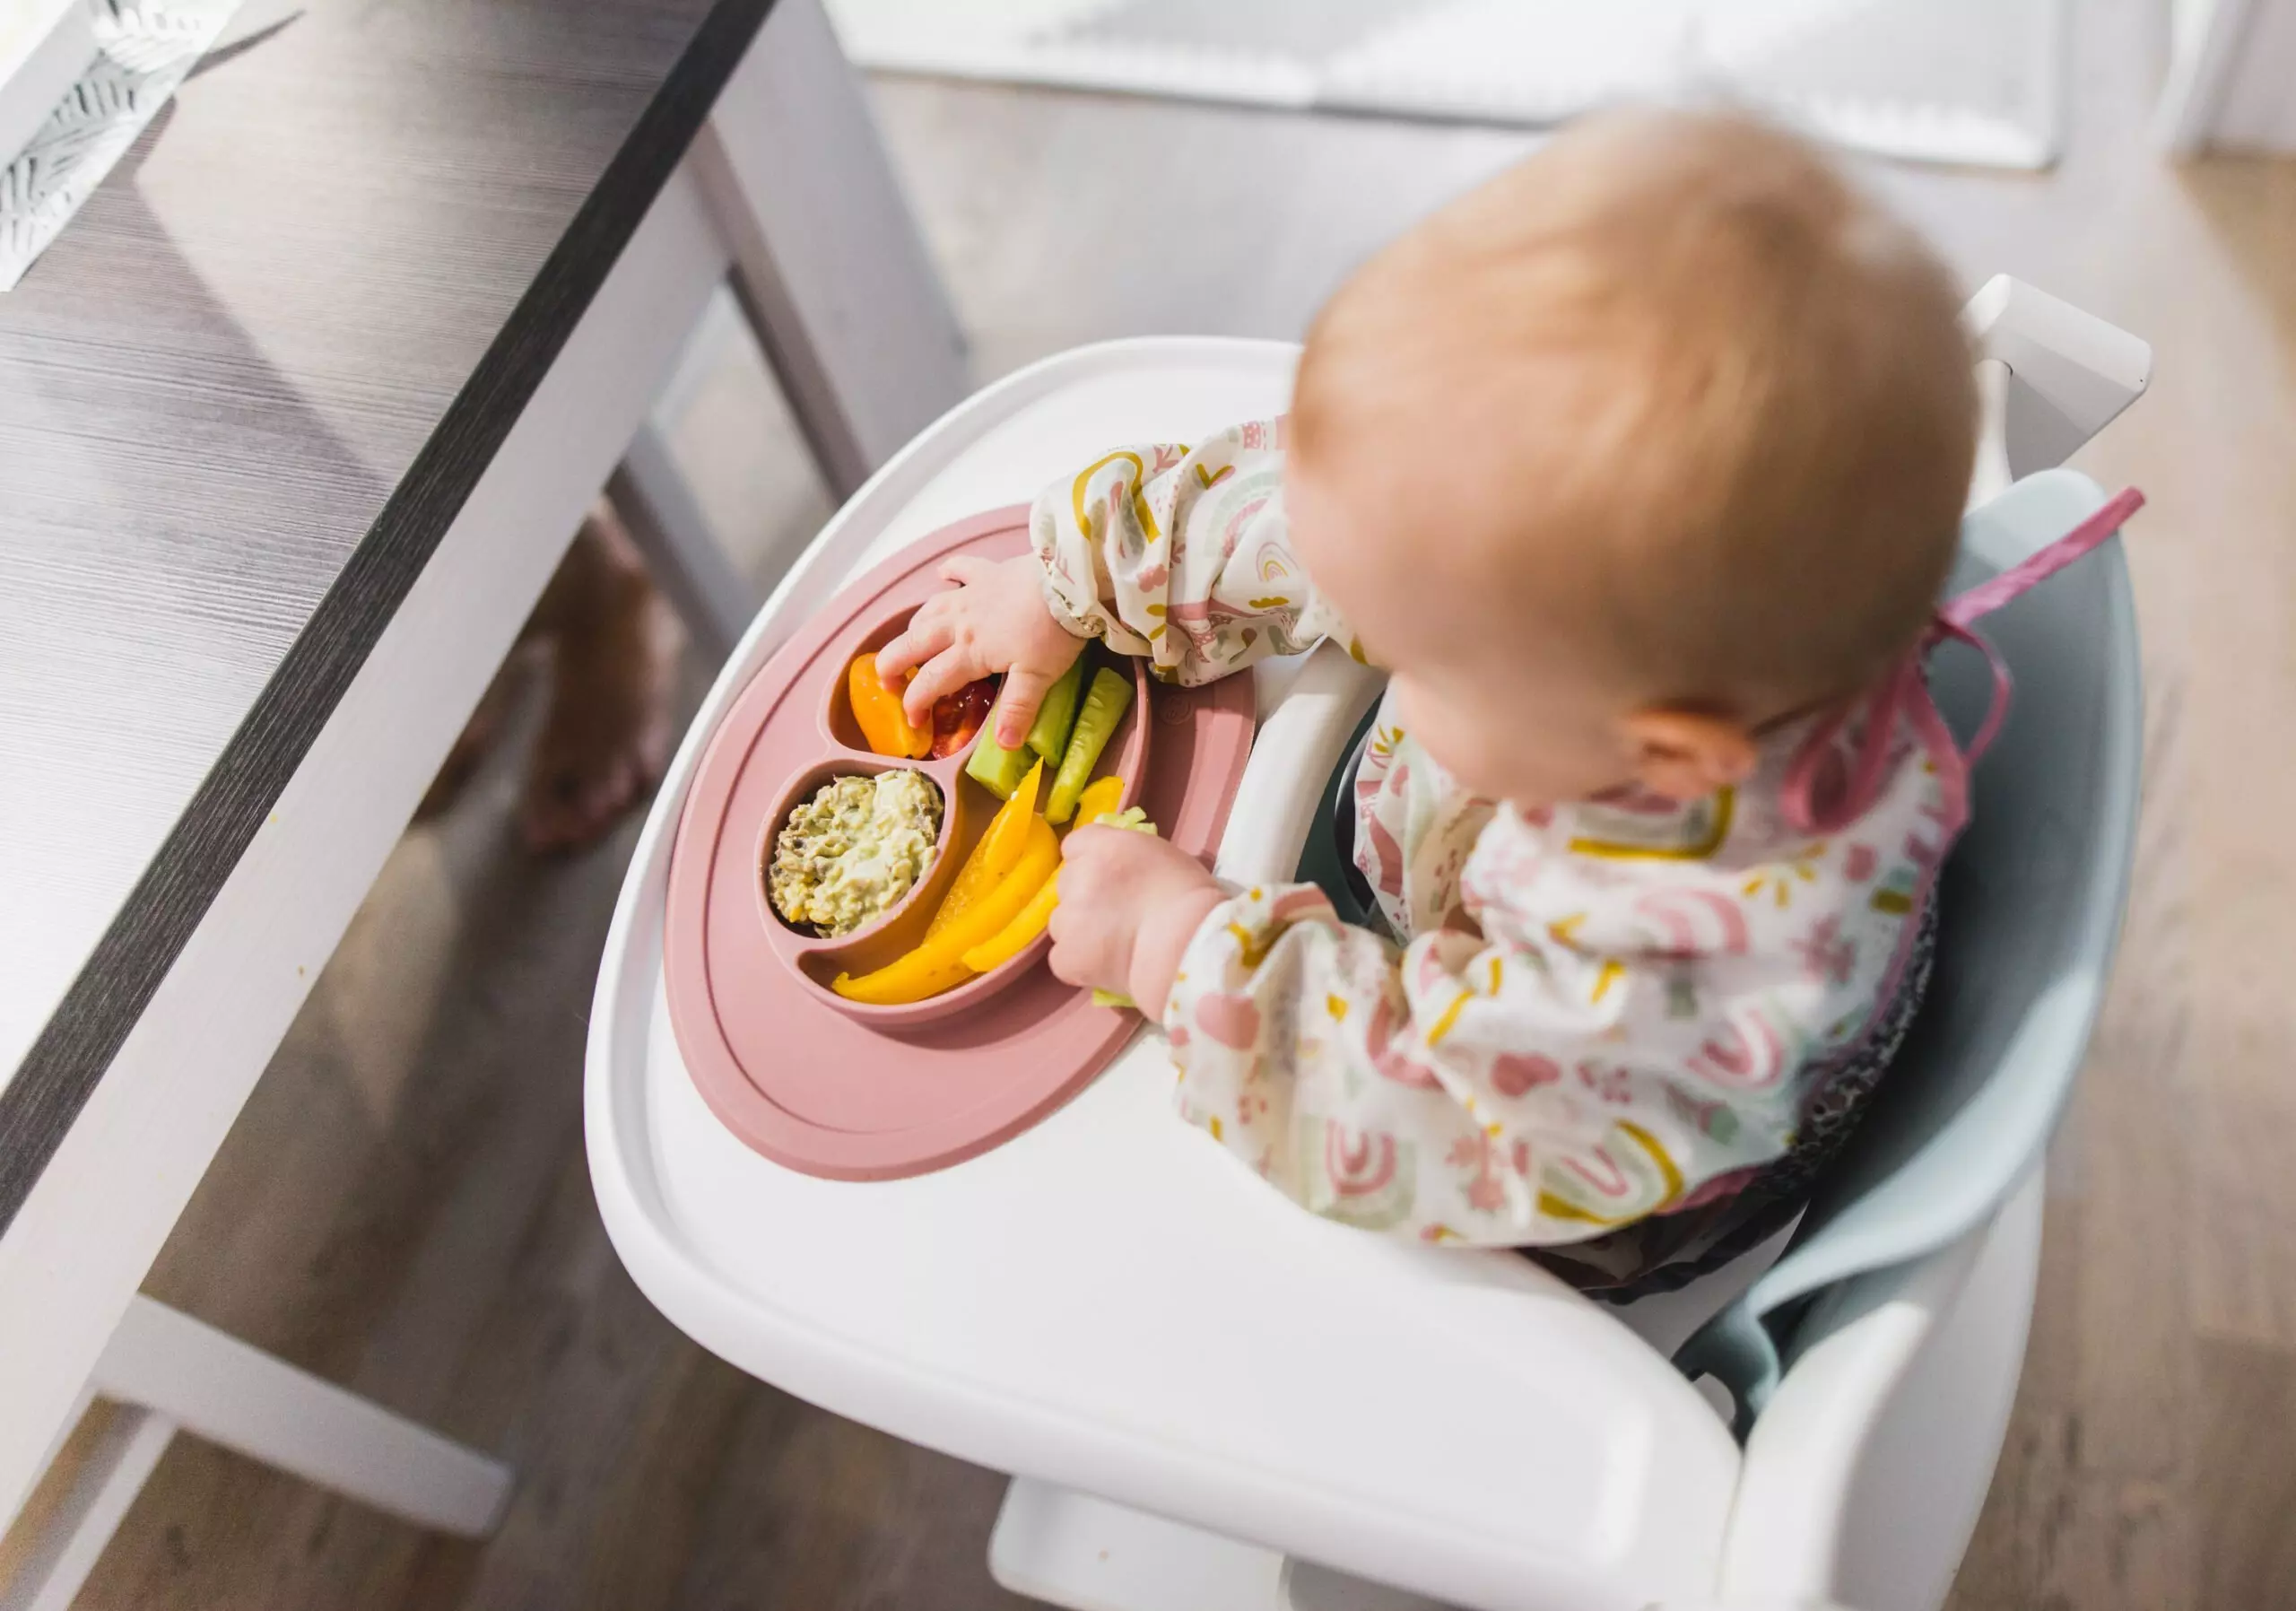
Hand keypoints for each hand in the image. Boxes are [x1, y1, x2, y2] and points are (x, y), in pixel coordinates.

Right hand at [876, 554, 1084, 747]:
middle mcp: (960, 623)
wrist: (1070, 582)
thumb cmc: (1053, 632)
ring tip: (911, 641)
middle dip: (893, 664)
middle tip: (888, 681)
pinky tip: (944, 574)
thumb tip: (1002, 745)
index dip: (916, 703)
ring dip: (915, 627)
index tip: (914, 722)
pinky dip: (950, 571)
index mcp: (970, 652)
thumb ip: (1017, 710)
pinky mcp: (989, 572)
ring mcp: (972, 595)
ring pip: (929, 610)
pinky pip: (961, 568)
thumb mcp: (1038, 678)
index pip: (931, 681)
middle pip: (913, 643)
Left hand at [1048, 829, 1224, 1016]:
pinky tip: (1105, 965)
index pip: (1075, 846)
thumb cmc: (1189, 898)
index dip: (1090, 861)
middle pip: (1067, 883)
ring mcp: (1067, 919)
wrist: (1185, 946)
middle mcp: (1078, 877)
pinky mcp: (1065, 957)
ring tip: (1114, 945)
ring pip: (1062, 921)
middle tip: (1117, 914)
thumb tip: (1119, 868)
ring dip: (1080, 930)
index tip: (1109, 877)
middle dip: (1086, 896)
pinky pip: (1062, 957)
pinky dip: (1080, 963)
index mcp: (1103, 847)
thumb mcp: (1162, 854)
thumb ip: (1128, 855)